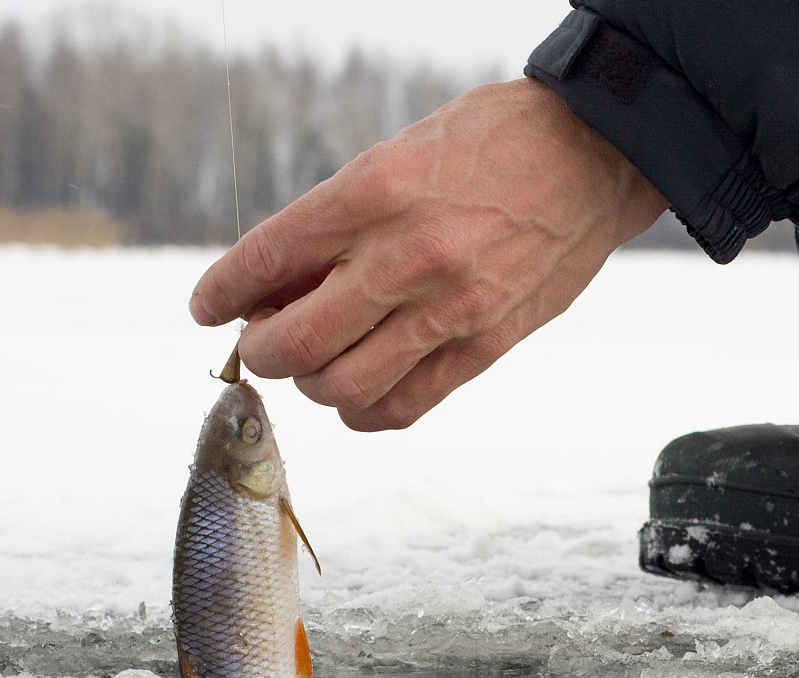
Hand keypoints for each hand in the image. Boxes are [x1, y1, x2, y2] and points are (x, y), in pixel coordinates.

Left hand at [188, 77, 666, 430]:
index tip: (207, 307)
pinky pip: (402, 407)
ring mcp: (449, 308)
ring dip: (311, 384)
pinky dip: (364, 411)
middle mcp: (406, 255)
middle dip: (260, 350)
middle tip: (261, 340)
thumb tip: (279, 282)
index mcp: (375, 191)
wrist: (591, 155)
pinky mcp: (485, 344)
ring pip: (341, 386)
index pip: (268, 258)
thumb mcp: (398, 155)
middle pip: (295, 341)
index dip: (223, 292)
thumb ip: (340, 220)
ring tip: (316, 361)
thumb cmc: (492, 145)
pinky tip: (358, 391)